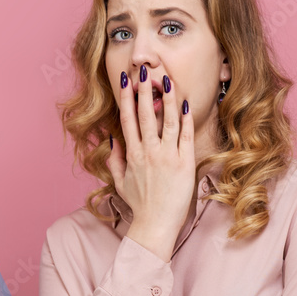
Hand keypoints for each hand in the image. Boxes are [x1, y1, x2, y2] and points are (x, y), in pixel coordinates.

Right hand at [108, 67, 195, 260]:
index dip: (126, 98)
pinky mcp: (184, 164)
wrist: (155, 225)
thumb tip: (111, 137)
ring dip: (166, 99)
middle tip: (145, 70)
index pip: (127, 119)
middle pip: (145, 114)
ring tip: (166, 79)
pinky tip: (184, 104)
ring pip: (167, 121)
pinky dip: (185, 119)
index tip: (126, 80)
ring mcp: (166, 157)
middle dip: (144, 90)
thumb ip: (114, 158)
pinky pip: (185, 136)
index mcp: (132, 154)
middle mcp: (148, 152)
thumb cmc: (139, 205)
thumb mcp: (120, 181)